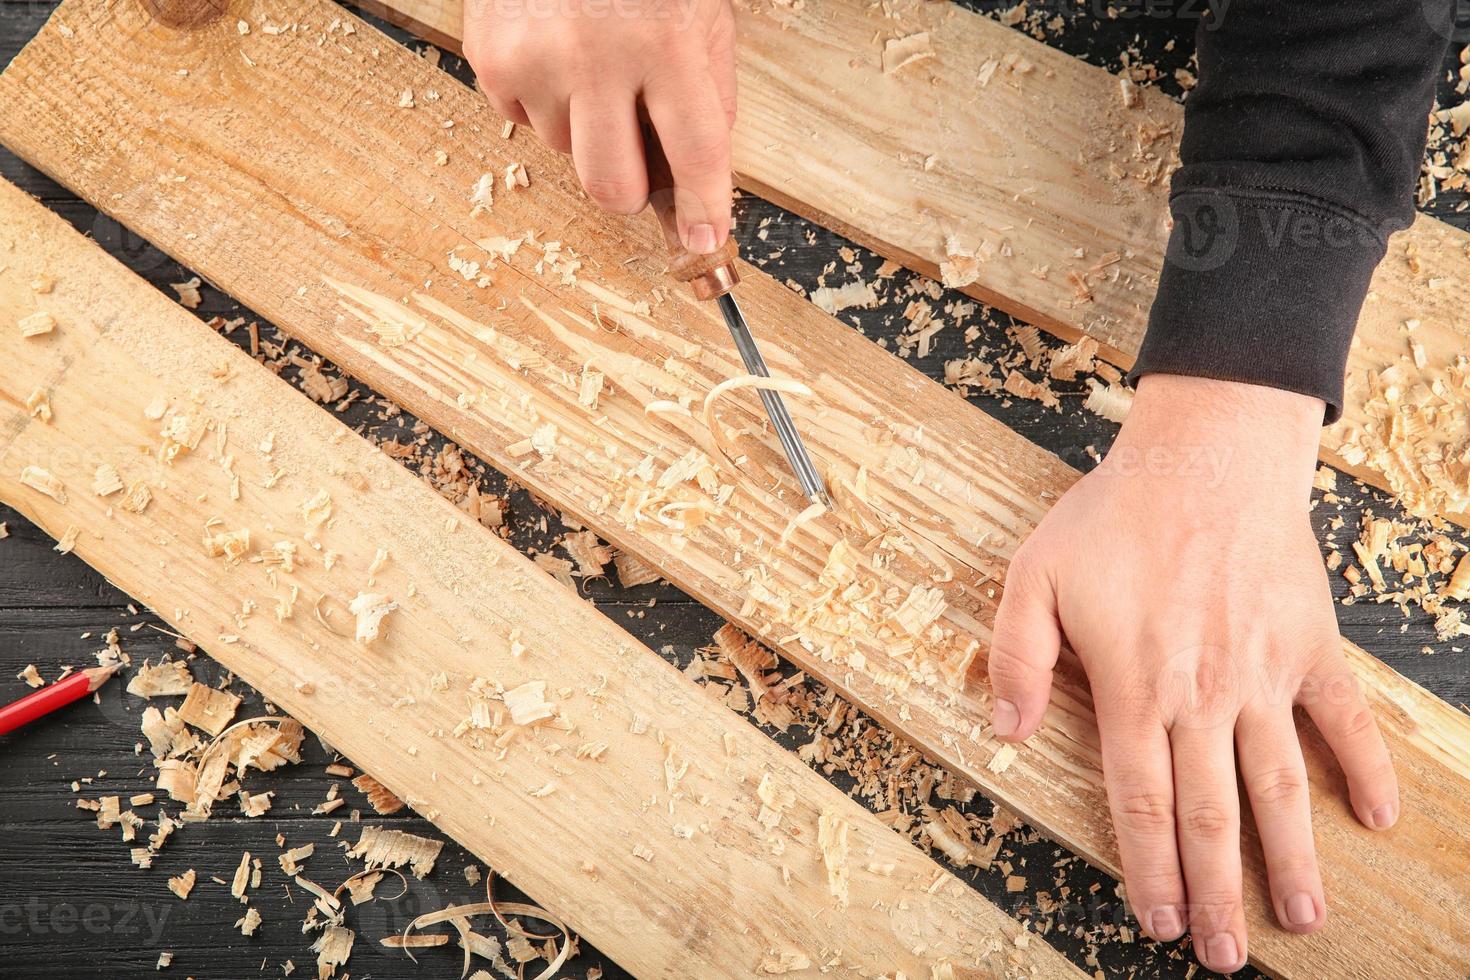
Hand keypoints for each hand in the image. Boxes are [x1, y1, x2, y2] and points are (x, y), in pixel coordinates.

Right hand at [463, 0, 736, 252]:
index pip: (695, 154)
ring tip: (592, 66)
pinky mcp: (491, 59)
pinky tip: (556, 52)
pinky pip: (523, 120)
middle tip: (637, 164)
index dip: (704, 207)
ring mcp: (536, 61)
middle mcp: (597, 58)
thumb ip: (708, 93)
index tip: (704, 238)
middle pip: (611, 186)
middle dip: (629, 191)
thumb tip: (698, 177)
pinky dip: (544, 101)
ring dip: (585, 128)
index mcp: (667, 43)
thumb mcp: (700, 15)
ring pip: (566, 152)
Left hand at [987, 374, 1398, 973]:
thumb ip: (1016, 658)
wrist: (1205, 456)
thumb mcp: (1033, 576)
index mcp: (1135, 687)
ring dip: (1292, 857)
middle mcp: (1203, 695)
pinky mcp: (1310, 646)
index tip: (1154, 920)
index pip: (1142, 801)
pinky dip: (1365, 768)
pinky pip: (1345, 719)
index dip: (1148, 868)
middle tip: (1225, 957)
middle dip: (1216, 893)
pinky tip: (1379, 818)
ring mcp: (1263, 675)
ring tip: (1303, 920)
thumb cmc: (1112, 516)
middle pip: (1211, 814)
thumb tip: (1004, 733)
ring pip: (1280, 785)